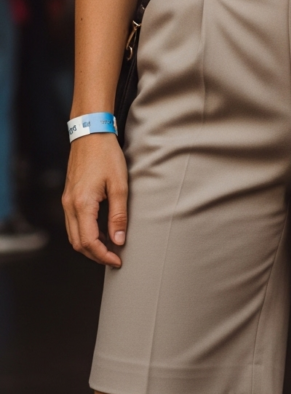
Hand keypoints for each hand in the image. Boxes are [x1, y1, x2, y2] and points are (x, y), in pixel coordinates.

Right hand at [62, 134, 127, 267]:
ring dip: (90, 245)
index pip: (89, 242)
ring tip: (110, 246)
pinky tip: (102, 231)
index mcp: (82, 204)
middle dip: (96, 255)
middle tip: (115, 258)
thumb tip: (118, 240)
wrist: (90, 134)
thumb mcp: (119, 185)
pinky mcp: (69, 196)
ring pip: (73, 235)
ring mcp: (67, 201)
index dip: (103, 256)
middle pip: (78, 243)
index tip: (118, 260)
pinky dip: (85, 233)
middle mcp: (70, 205)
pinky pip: (73, 223)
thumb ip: (119, 215)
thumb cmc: (106, 156)